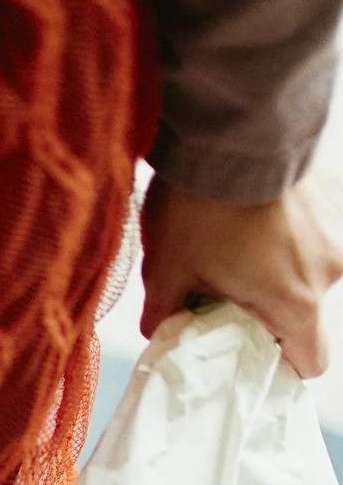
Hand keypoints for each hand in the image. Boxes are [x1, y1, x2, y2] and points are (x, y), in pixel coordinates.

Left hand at [140, 174, 342, 377]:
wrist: (232, 122)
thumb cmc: (202, 204)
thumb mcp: (168, 269)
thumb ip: (165, 310)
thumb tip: (158, 328)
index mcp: (297, 304)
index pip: (310, 362)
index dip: (281, 362)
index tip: (250, 351)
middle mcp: (331, 269)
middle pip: (306, 309)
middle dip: (269, 306)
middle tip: (227, 288)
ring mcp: (338, 227)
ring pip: (310, 264)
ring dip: (279, 263)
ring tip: (237, 241)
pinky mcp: (335, 190)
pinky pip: (314, 225)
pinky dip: (288, 227)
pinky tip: (253, 209)